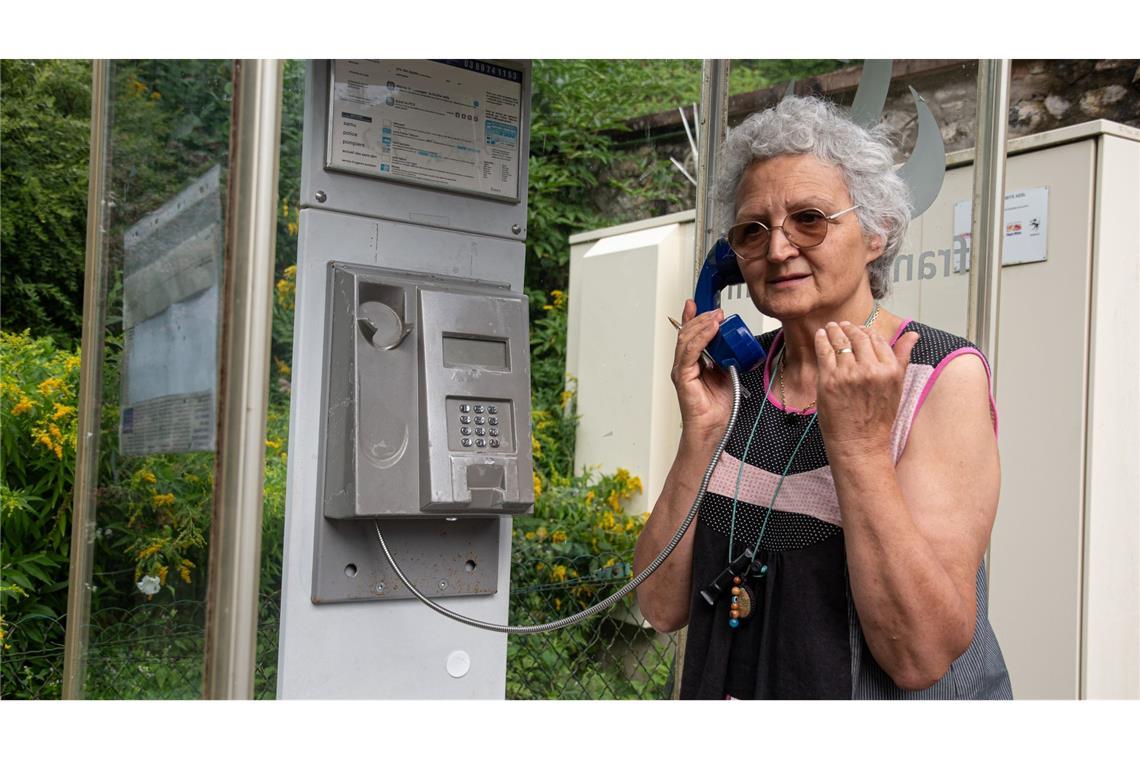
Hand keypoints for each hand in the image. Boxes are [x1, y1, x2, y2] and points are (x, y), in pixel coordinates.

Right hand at [670, 299, 733, 442]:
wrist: (712, 429)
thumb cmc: (716, 409)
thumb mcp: (726, 375)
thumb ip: (724, 358)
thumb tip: (731, 343)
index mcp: (693, 363)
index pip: (690, 335)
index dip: (692, 317)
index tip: (698, 303)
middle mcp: (684, 364)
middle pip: (686, 333)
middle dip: (701, 318)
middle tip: (716, 311)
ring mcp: (682, 370)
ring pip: (686, 339)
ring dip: (702, 325)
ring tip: (716, 317)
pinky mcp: (683, 377)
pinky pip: (689, 352)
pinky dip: (700, 338)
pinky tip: (710, 330)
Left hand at [812, 321, 919, 456]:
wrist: (860, 443)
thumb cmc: (878, 418)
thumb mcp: (896, 387)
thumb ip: (902, 357)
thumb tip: (913, 334)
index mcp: (890, 370)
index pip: (877, 339)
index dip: (867, 332)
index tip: (860, 329)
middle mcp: (871, 370)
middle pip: (858, 337)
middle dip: (849, 328)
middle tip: (842, 325)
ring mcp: (849, 374)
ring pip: (840, 342)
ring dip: (835, 330)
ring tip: (831, 327)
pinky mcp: (829, 380)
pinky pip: (824, 352)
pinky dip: (822, 340)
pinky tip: (821, 335)